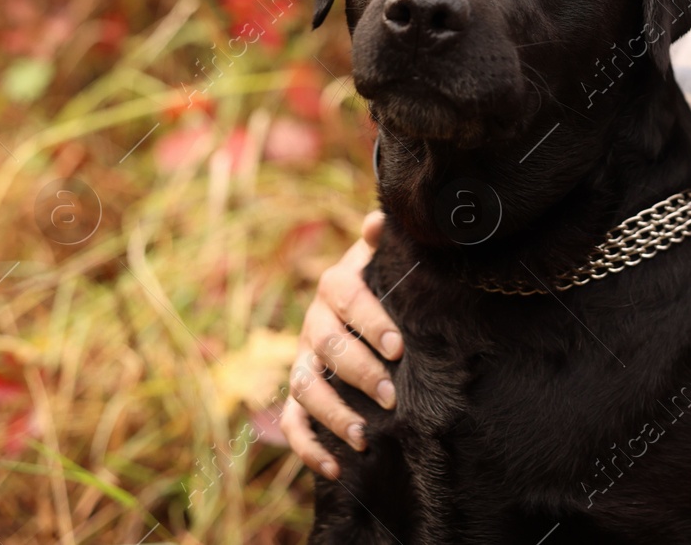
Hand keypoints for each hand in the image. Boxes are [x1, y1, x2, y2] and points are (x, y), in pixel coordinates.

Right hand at [280, 210, 401, 478]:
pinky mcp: (298, 395)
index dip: (369, 321)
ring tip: (364, 436)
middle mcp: (313, 323)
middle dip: (358, 372)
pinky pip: (293, 424)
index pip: (346, 299)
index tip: (397, 346)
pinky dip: (309, 448)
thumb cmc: (383, 282)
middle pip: (327, 347)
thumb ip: (383, 244)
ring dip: (333, 414)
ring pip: (306, 388)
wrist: (358, 305)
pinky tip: (336, 469)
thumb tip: (380, 220)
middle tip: (391, 394)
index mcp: (334, 286)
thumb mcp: (384, 260)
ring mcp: (302, 360)